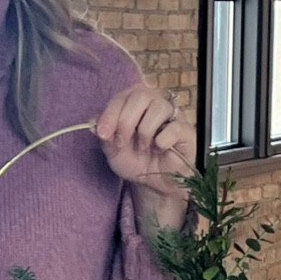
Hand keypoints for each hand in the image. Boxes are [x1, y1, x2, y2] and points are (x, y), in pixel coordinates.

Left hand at [95, 81, 195, 233]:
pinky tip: (160, 149)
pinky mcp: (186, 131)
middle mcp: (156, 104)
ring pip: (159, 107)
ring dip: (144, 131)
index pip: (123, 96)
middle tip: (122, 143)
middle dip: (126, 121)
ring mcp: (173, 116)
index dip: (110, 113)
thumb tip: (94, 122)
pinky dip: (163, 141)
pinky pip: (175, 127)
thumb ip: (104, 136)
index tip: (103, 133)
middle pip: (141, 95)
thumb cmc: (137, 162)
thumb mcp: (113, 152)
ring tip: (143, 147)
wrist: (155, 184)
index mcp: (136, 105)